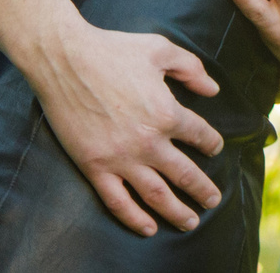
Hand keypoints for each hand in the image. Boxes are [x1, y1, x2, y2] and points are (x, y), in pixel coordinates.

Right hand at [25, 16, 225, 234]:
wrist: (65, 59)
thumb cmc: (113, 50)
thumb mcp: (160, 49)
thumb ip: (192, 68)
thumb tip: (213, 90)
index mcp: (167, 113)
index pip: (200, 136)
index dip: (212, 144)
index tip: (215, 149)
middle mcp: (148, 141)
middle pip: (185, 174)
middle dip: (203, 190)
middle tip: (214, 201)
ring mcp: (121, 158)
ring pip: (156, 195)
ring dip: (177, 212)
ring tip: (191, 223)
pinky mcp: (94, 167)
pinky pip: (118, 201)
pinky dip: (134, 219)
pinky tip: (148, 229)